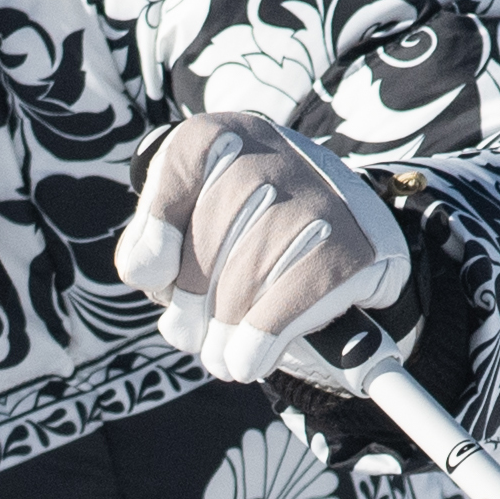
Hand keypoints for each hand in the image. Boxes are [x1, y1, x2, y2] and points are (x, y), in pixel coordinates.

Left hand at [119, 110, 410, 386]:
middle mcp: (277, 155)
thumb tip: (145, 270)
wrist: (338, 243)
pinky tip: (247, 361)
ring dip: (223, 333)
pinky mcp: (354, 250)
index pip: (181, 165)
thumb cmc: (243, 238)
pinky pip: (289, 302)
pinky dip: (260, 341)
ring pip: (247, 275)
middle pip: (212, 233)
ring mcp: (320, 199)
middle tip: (187, 336)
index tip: (153, 278)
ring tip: (219, 358)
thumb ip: (150, 240)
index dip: (157, 229)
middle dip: (191, 302)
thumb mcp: (186, 224)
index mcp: (228, 136)